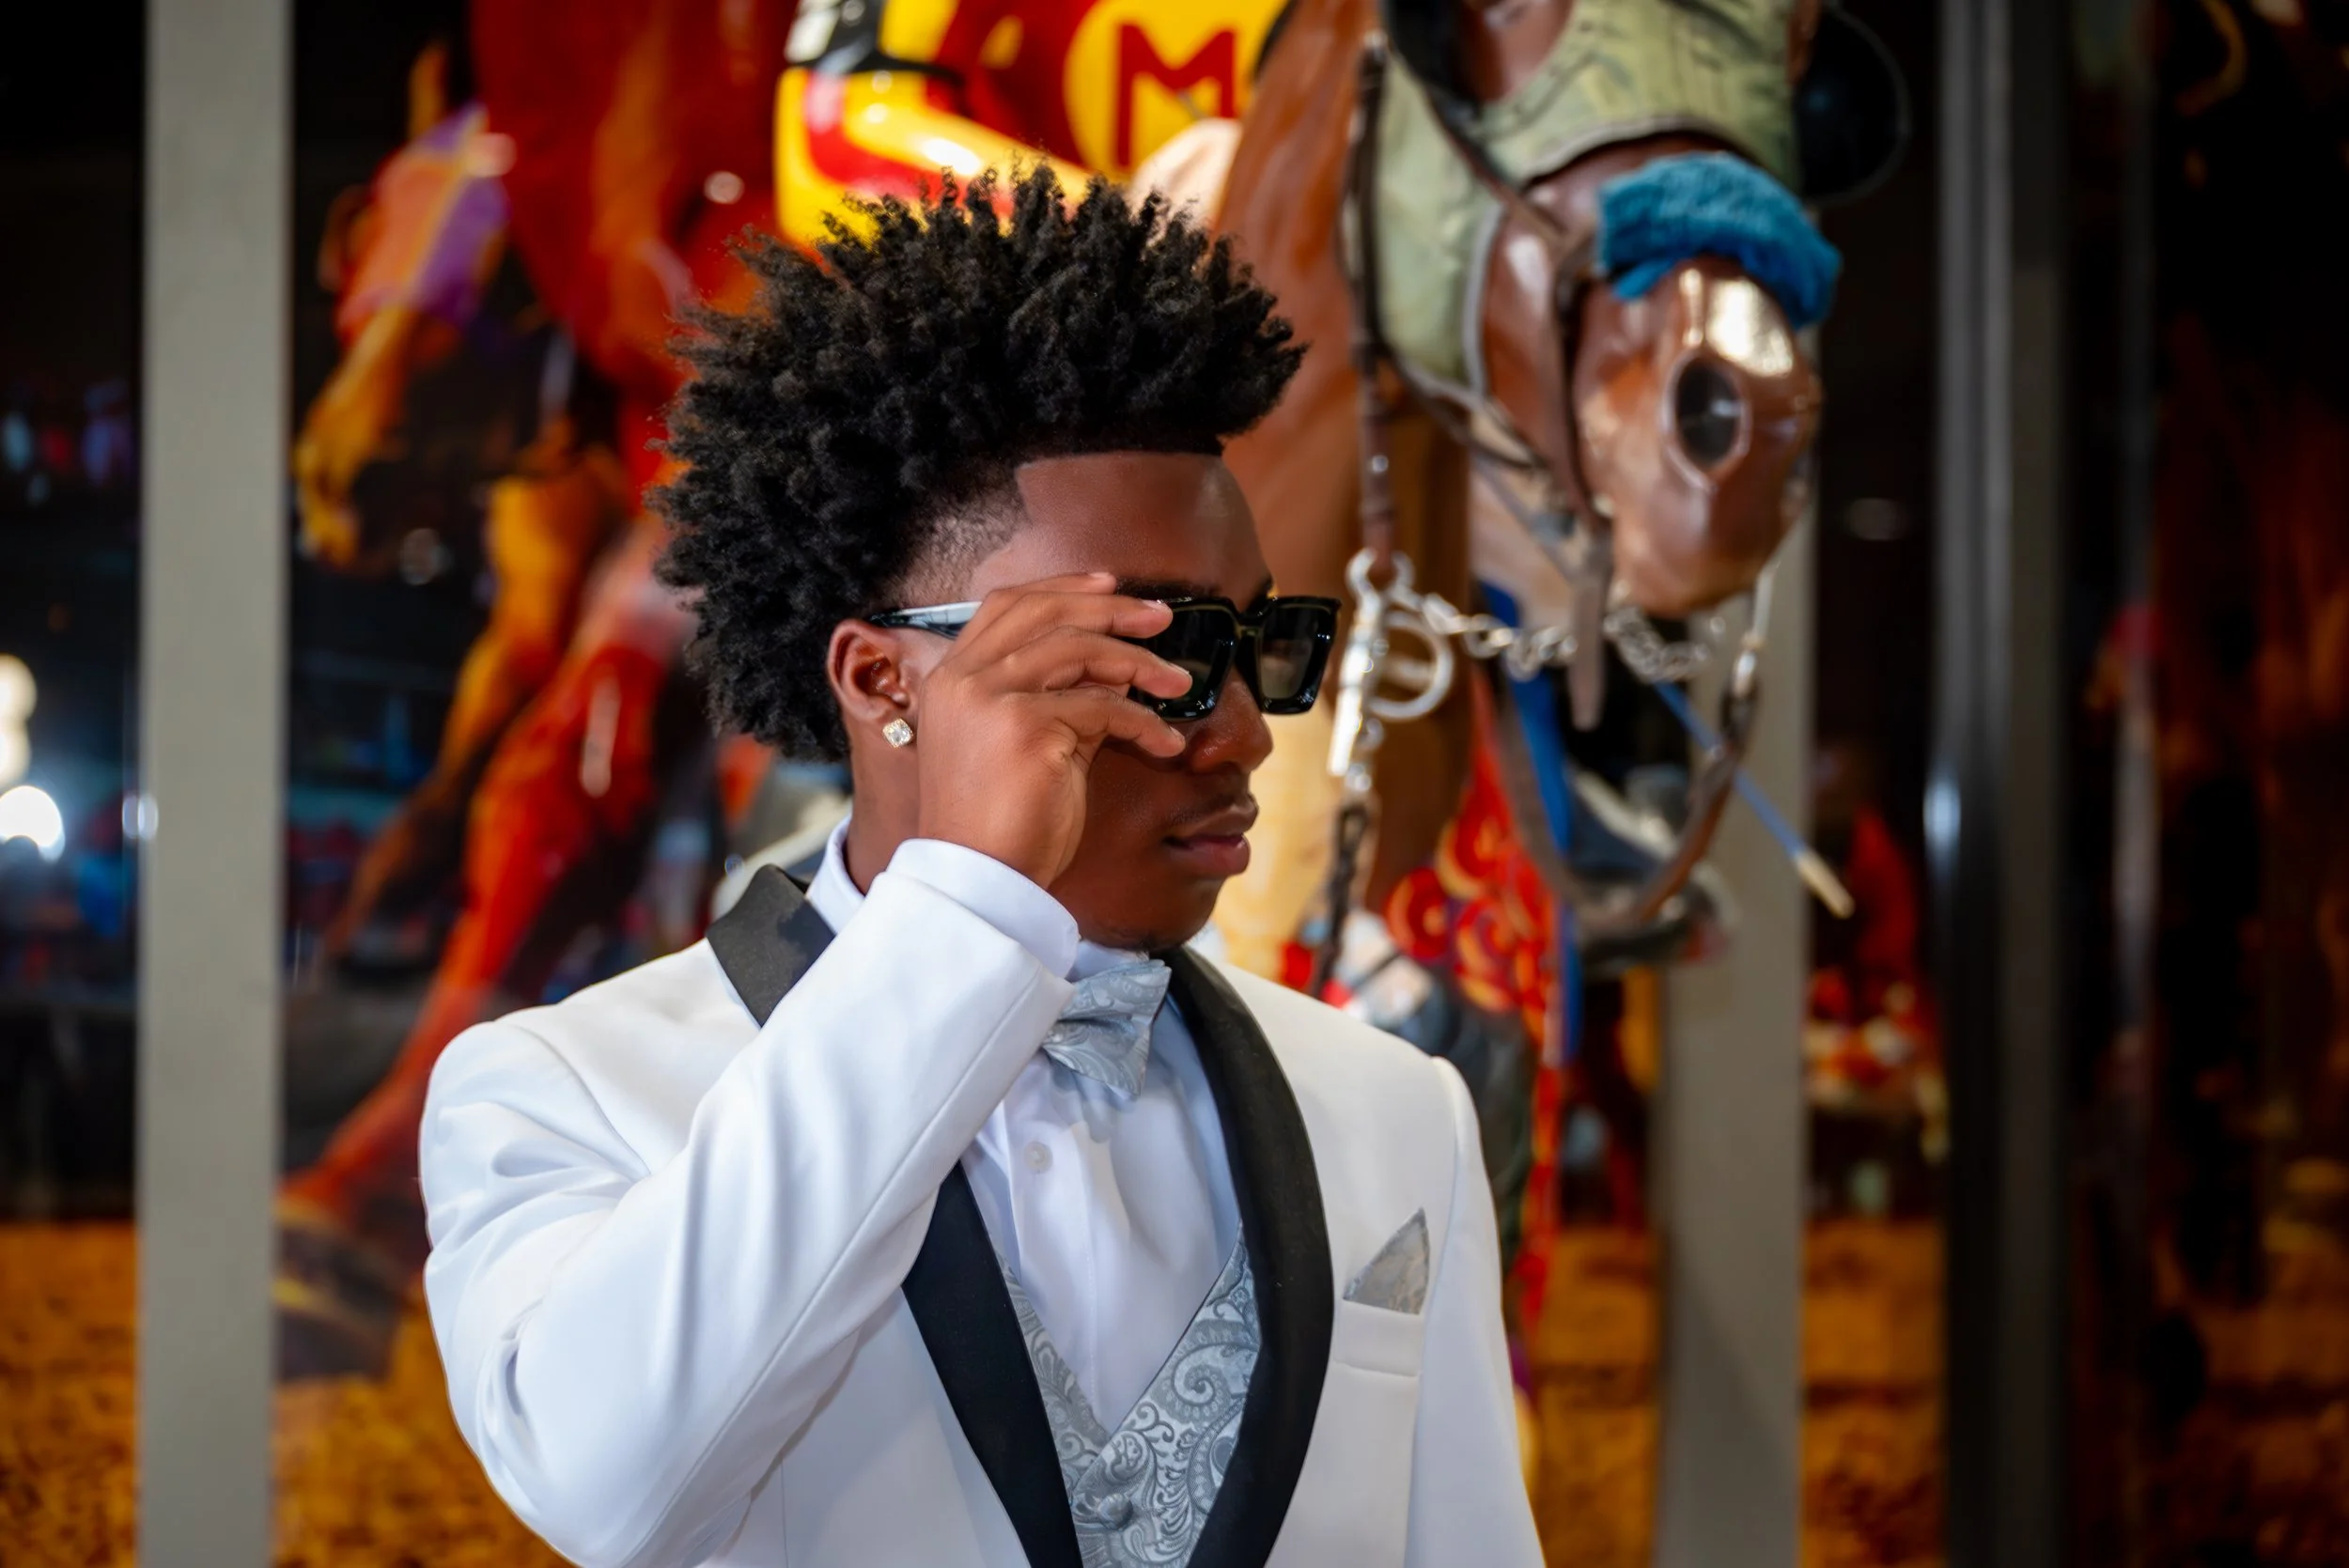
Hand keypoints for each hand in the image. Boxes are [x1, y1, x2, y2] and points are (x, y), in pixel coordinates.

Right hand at [906, 573, 1191, 887]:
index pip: (1007, 605)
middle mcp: (964, 678)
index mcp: (950, 677)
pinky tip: (1164, 743)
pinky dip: (1144, 723)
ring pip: (1080, 649)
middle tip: (1161, 616)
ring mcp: (992, 697)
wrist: (975, 880)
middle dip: (1111, 608)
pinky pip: (1105, 707)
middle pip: (1046, 612)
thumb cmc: (997, 825)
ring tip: (1177, 683)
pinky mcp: (1028, 727)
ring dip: (1140, 662)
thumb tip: (1115, 672)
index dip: (1062, 588)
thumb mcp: (1015, 744)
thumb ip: (1053, 699)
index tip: (1110, 586)